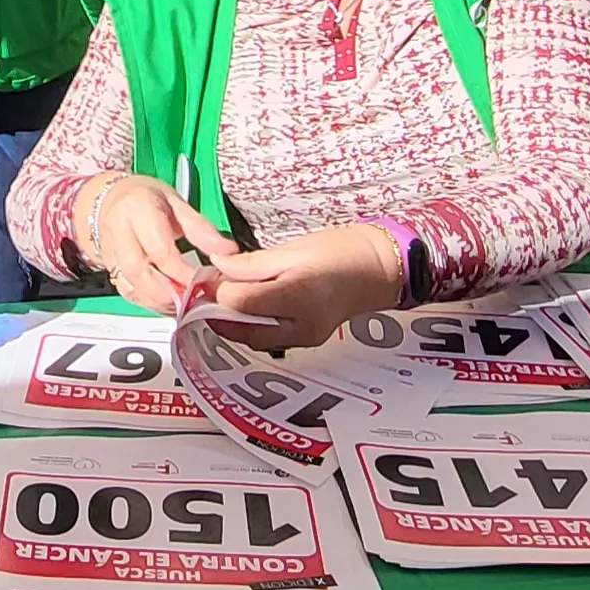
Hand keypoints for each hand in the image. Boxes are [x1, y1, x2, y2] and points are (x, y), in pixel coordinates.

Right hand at [73, 176, 233, 317]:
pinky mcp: (109, 268)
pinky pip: (127, 291)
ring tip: (184, 305)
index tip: (204, 282)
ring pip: (130, 285)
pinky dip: (148, 302)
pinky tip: (167, 303)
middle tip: (194, 300)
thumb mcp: (178, 204)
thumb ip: (201, 229)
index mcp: (138, 209)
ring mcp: (110, 251)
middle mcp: (118, 231)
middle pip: (139, 271)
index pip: (159, 249)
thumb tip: (228, 252)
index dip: (182, 272)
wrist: (112, 199)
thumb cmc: (148, 199)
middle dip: (168, 292)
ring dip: (158, 301)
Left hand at [203, 227, 405, 350]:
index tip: (212, 274)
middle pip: (242, 330)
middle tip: (210, 292)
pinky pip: (270, 338)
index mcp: (296, 296)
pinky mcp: (309, 340)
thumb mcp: (293, 249)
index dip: (220, 290)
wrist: (379, 268)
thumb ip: (253, 263)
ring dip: (235, 323)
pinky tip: (249, 308)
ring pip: (254, 338)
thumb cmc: (339, 250)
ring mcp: (306, 338)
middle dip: (220, 313)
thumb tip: (216, 266)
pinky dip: (253, 326)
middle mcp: (300, 326)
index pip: (239, 303)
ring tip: (227, 298)